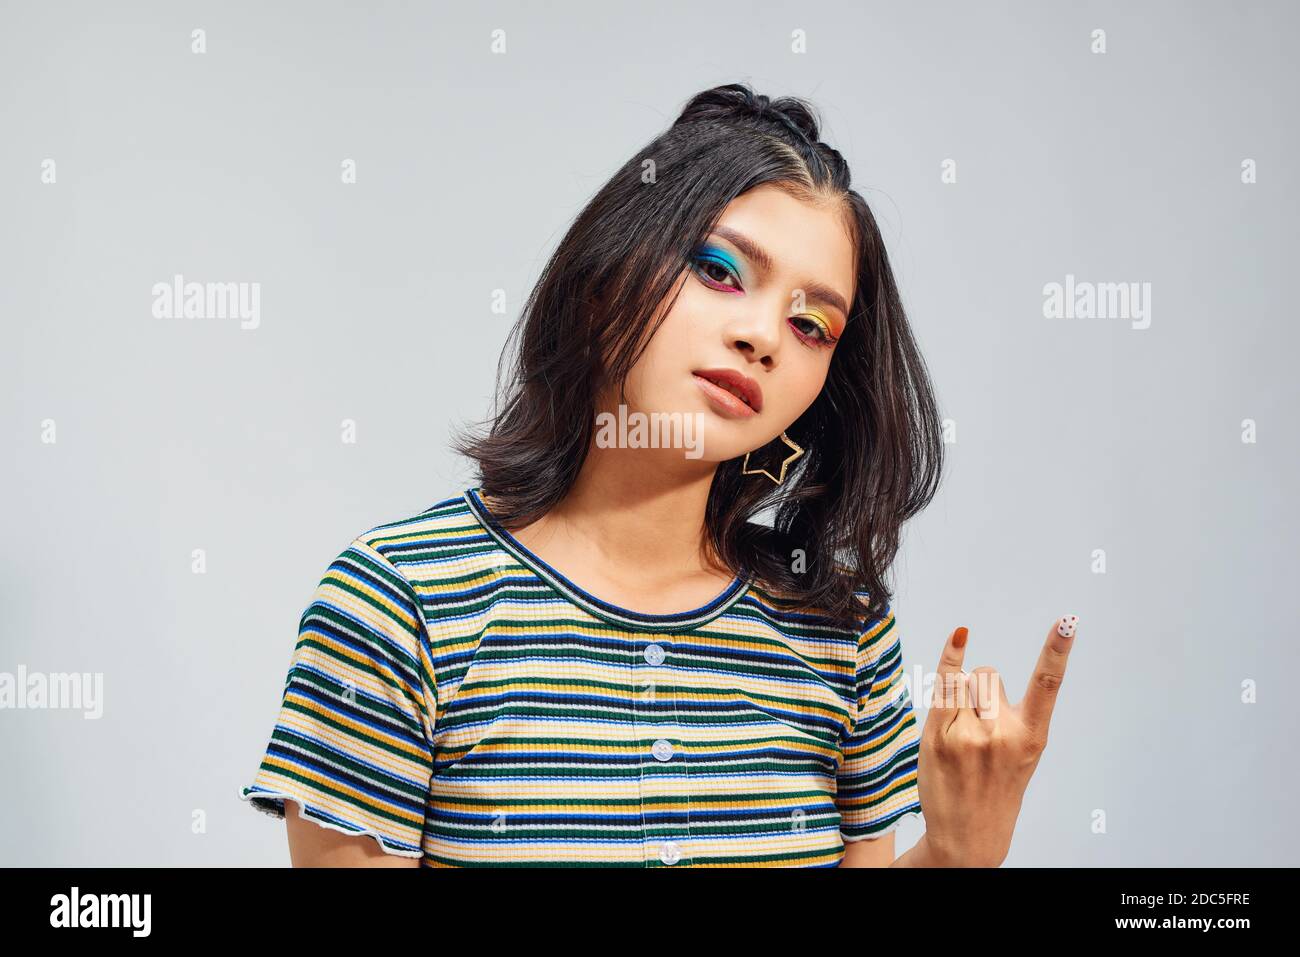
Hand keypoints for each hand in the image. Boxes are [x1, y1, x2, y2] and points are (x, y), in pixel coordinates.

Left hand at [913, 616, 1078, 866]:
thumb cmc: (994, 788)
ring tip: (963, 735)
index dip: (1058, 650)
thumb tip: (982, 665)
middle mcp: (1003, 733)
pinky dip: (950, 658)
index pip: (1047, 684)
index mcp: (1032, 737)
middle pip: (989, 674)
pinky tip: (960, 637)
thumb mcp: (1020, 755)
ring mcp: (969, 734)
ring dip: (960, 696)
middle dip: (982, 690)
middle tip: (980, 731)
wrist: (968, 836)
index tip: (1069, 621)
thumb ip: (1011, 715)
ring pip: (964, 680)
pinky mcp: (939, 735)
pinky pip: (944, 685)